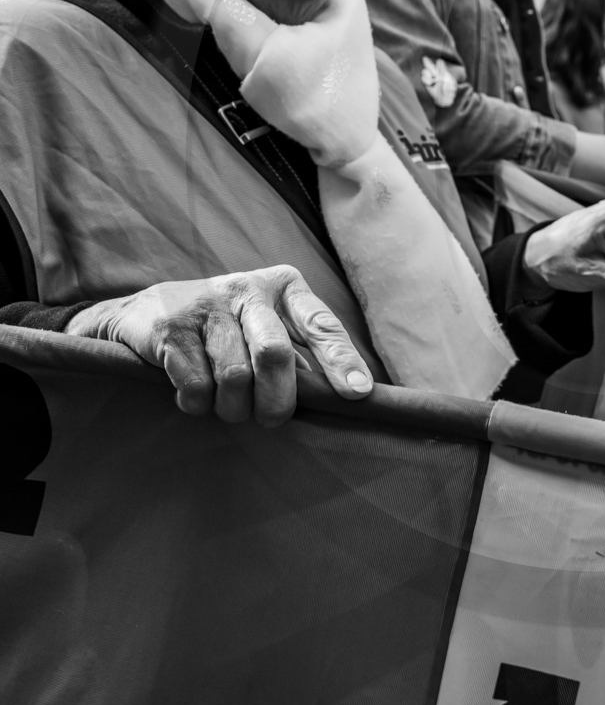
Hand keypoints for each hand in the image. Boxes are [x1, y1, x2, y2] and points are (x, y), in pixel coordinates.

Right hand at [66, 265, 372, 426]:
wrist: (146, 311)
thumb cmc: (227, 327)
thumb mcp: (268, 324)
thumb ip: (300, 351)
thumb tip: (341, 394)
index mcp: (284, 286)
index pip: (321, 323)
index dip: (341, 359)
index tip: (358, 393)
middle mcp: (248, 289)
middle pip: (275, 353)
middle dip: (278, 399)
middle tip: (272, 419)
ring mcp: (206, 306)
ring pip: (233, 376)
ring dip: (233, 407)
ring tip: (228, 405)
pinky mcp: (171, 328)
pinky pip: (196, 386)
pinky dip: (199, 404)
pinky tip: (196, 396)